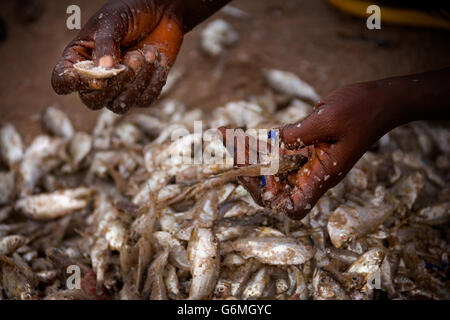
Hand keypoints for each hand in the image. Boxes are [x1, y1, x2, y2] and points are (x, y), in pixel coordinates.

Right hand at [52, 0, 182, 113]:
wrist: (160, 12)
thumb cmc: (130, 13)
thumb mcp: (113, 21)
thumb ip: (106, 44)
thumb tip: (104, 69)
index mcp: (78, 58)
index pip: (62, 82)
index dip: (74, 84)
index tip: (99, 78)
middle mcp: (95, 78)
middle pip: (92, 101)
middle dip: (115, 83)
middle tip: (134, 57)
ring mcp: (118, 88)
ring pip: (119, 106)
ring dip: (136, 83)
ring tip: (148, 54)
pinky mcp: (141, 92)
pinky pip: (144, 100)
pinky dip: (154, 81)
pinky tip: (159, 59)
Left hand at [222, 82, 392, 219]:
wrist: (380, 101)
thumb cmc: (361, 110)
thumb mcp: (328, 119)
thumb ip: (298, 133)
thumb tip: (273, 141)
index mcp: (322, 175)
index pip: (295, 207)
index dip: (273, 201)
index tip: (258, 178)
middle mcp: (313, 173)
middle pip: (274, 188)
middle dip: (249, 172)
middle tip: (233, 146)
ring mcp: (308, 161)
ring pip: (270, 169)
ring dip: (248, 155)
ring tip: (228, 134)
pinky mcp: (305, 148)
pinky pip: (277, 153)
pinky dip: (258, 146)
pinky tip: (244, 134)